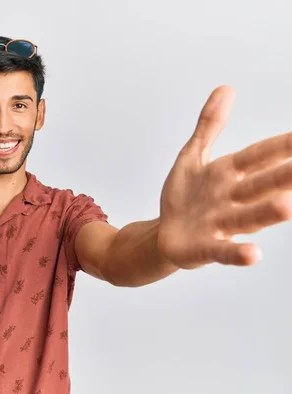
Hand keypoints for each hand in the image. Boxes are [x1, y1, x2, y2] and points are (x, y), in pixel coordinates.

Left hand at [158, 85, 291, 268]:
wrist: (164, 235)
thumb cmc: (185, 197)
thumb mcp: (193, 156)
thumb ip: (209, 126)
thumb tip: (226, 88)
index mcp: (229, 174)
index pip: (260, 155)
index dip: (284, 146)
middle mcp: (231, 199)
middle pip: (262, 185)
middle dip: (286, 176)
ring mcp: (220, 225)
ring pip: (247, 216)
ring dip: (268, 213)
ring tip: (287, 206)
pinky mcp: (204, 248)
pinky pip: (222, 251)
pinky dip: (236, 253)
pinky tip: (254, 255)